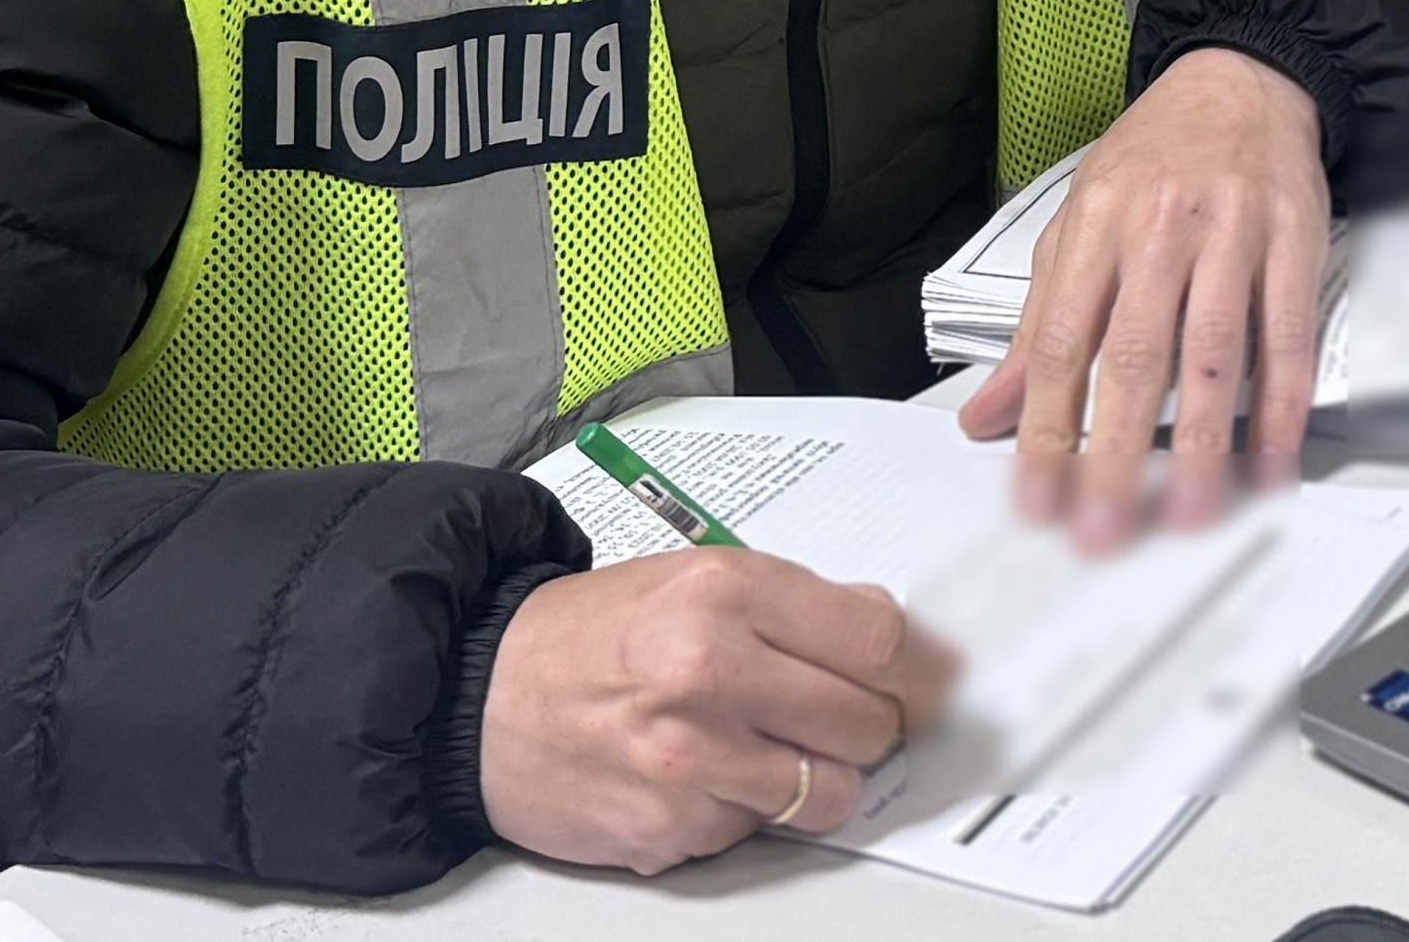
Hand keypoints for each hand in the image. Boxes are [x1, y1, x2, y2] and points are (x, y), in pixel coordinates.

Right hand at [477, 550, 949, 874]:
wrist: (479, 698)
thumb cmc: (587, 636)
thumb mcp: (696, 575)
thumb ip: (797, 603)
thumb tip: (889, 633)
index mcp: (724, 594)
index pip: (880, 640)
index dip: (917, 666)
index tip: (930, 677)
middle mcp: (708, 674)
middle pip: (869, 721)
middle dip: (871, 722)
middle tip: (845, 712)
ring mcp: (690, 761)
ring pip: (831, 793)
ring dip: (820, 778)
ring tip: (777, 748)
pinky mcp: (670, 830)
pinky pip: (760, 833)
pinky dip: (750, 812)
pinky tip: (713, 776)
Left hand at [956, 47, 1330, 545]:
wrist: (1240, 80)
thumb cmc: (1154, 159)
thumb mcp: (1077, 225)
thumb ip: (1037, 325)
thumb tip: (985, 414)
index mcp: (1095, 229)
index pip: (1059, 343)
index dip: (1045, 427)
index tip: (1037, 499)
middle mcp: (1159, 230)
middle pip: (1133, 357)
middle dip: (1115, 452)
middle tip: (1105, 528)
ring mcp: (1231, 234)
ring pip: (1213, 353)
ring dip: (1204, 443)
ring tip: (1191, 512)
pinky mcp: (1293, 240)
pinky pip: (1287, 334)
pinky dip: (1281, 404)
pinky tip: (1272, 459)